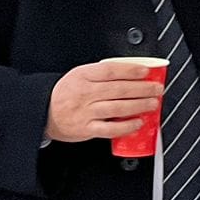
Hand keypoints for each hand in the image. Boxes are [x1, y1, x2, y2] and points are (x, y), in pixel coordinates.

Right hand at [45, 60, 163, 142]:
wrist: (42, 111)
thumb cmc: (65, 93)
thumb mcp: (79, 75)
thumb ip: (101, 74)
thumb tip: (131, 73)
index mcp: (83, 76)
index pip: (111, 71)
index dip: (131, 71)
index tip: (146, 72)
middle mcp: (85, 93)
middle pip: (118, 89)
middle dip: (142, 89)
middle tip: (157, 89)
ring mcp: (86, 112)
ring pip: (117, 107)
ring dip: (139, 105)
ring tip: (153, 103)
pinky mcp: (87, 129)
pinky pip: (110, 128)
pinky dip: (126, 126)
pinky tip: (138, 123)